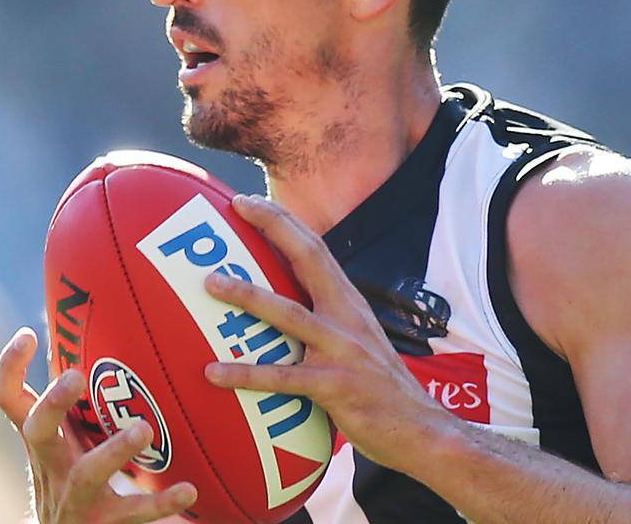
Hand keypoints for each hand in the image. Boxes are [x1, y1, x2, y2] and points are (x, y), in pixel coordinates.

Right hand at [0, 328, 196, 523]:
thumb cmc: (70, 478)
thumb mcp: (63, 441)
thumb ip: (72, 402)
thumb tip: (94, 331)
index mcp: (42, 441)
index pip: (9, 402)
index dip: (9, 369)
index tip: (28, 333)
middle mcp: (51, 466)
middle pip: (37, 432)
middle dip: (53, 403)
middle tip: (73, 375)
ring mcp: (74, 497)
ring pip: (87, 474)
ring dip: (114, 451)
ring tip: (143, 428)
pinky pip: (132, 514)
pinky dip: (160, 502)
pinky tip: (189, 488)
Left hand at [203, 195, 457, 473]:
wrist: (420, 429)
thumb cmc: (378, 388)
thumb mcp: (356, 341)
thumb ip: (324, 322)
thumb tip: (278, 310)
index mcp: (349, 303)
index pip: (316, 249)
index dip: (284, 221)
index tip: (251, 201)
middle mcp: (348, 317)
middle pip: (309, 259)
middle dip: (274, 227)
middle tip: (236, 207)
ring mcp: (342, 350)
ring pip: (290, 314)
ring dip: (248, 295)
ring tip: (210, 283)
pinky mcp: (336, 386)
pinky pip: (283, 378)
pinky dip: (246, 373)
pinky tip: (213, 372)